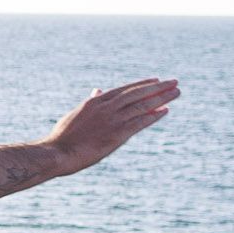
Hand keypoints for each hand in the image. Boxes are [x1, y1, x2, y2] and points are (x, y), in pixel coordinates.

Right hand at [49, 78, 180, 169]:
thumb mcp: (77, 113)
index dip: (142, 84)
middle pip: (138, 93)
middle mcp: (106, 107)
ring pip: (142, 105)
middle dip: (158, 87)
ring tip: (176, 92)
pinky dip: (153, 116)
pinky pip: (139, 122)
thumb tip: (97, 90)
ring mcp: (112, 120)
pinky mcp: (116, 135)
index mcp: (96, 101)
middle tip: (174, 82)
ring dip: (161, 98)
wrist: (57, 152)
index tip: (156, 80)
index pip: (125, 89)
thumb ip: (90, 102)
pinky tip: (165, 111)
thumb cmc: (62, 137)